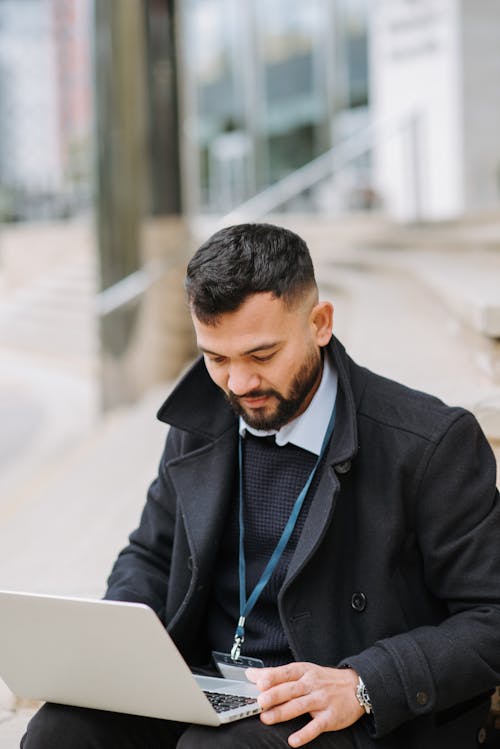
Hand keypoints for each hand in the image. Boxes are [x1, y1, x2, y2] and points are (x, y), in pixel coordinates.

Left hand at [246, 662, 363, 746]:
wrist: (355, 687)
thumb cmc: (323, 679)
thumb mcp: (303, 671)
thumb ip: (277, 674)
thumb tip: (252, 674)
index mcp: (304, 671)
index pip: (286, 672)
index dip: (273, 676)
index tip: (259, 681)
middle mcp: (312, 684)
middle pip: (291, 689)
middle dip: (274, 695)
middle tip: (260, 701)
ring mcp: (321, 700)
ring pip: (299, 706)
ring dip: (282, 713)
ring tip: (266, 718)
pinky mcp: (330, 717)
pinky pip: (316, 726)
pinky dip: (304, 734)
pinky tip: (293, 740)